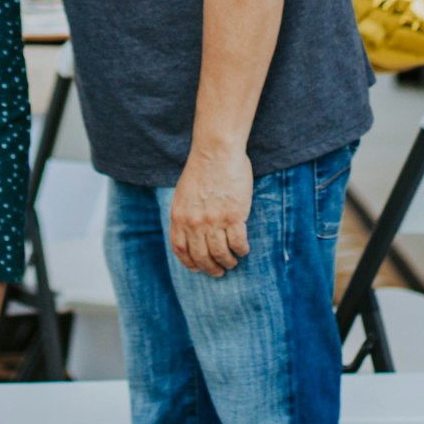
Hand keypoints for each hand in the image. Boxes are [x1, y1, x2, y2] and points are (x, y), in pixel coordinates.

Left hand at [169, 146, 251, 276]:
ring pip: (221, 254)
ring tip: (232, 262)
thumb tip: (191, 234)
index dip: (190, 263)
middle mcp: (194, 222)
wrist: (216, 152)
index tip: (198, 268)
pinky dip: (241, 250)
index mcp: (179, 216)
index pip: (181, 250)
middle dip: (211, 269)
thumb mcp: (183, 193)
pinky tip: (243, 249)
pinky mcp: (234, 216)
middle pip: (201, 257)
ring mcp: (214, 221)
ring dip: (228, 262)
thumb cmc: (201, 169)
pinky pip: (238, 243)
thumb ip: (185, 214)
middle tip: (219, 271)